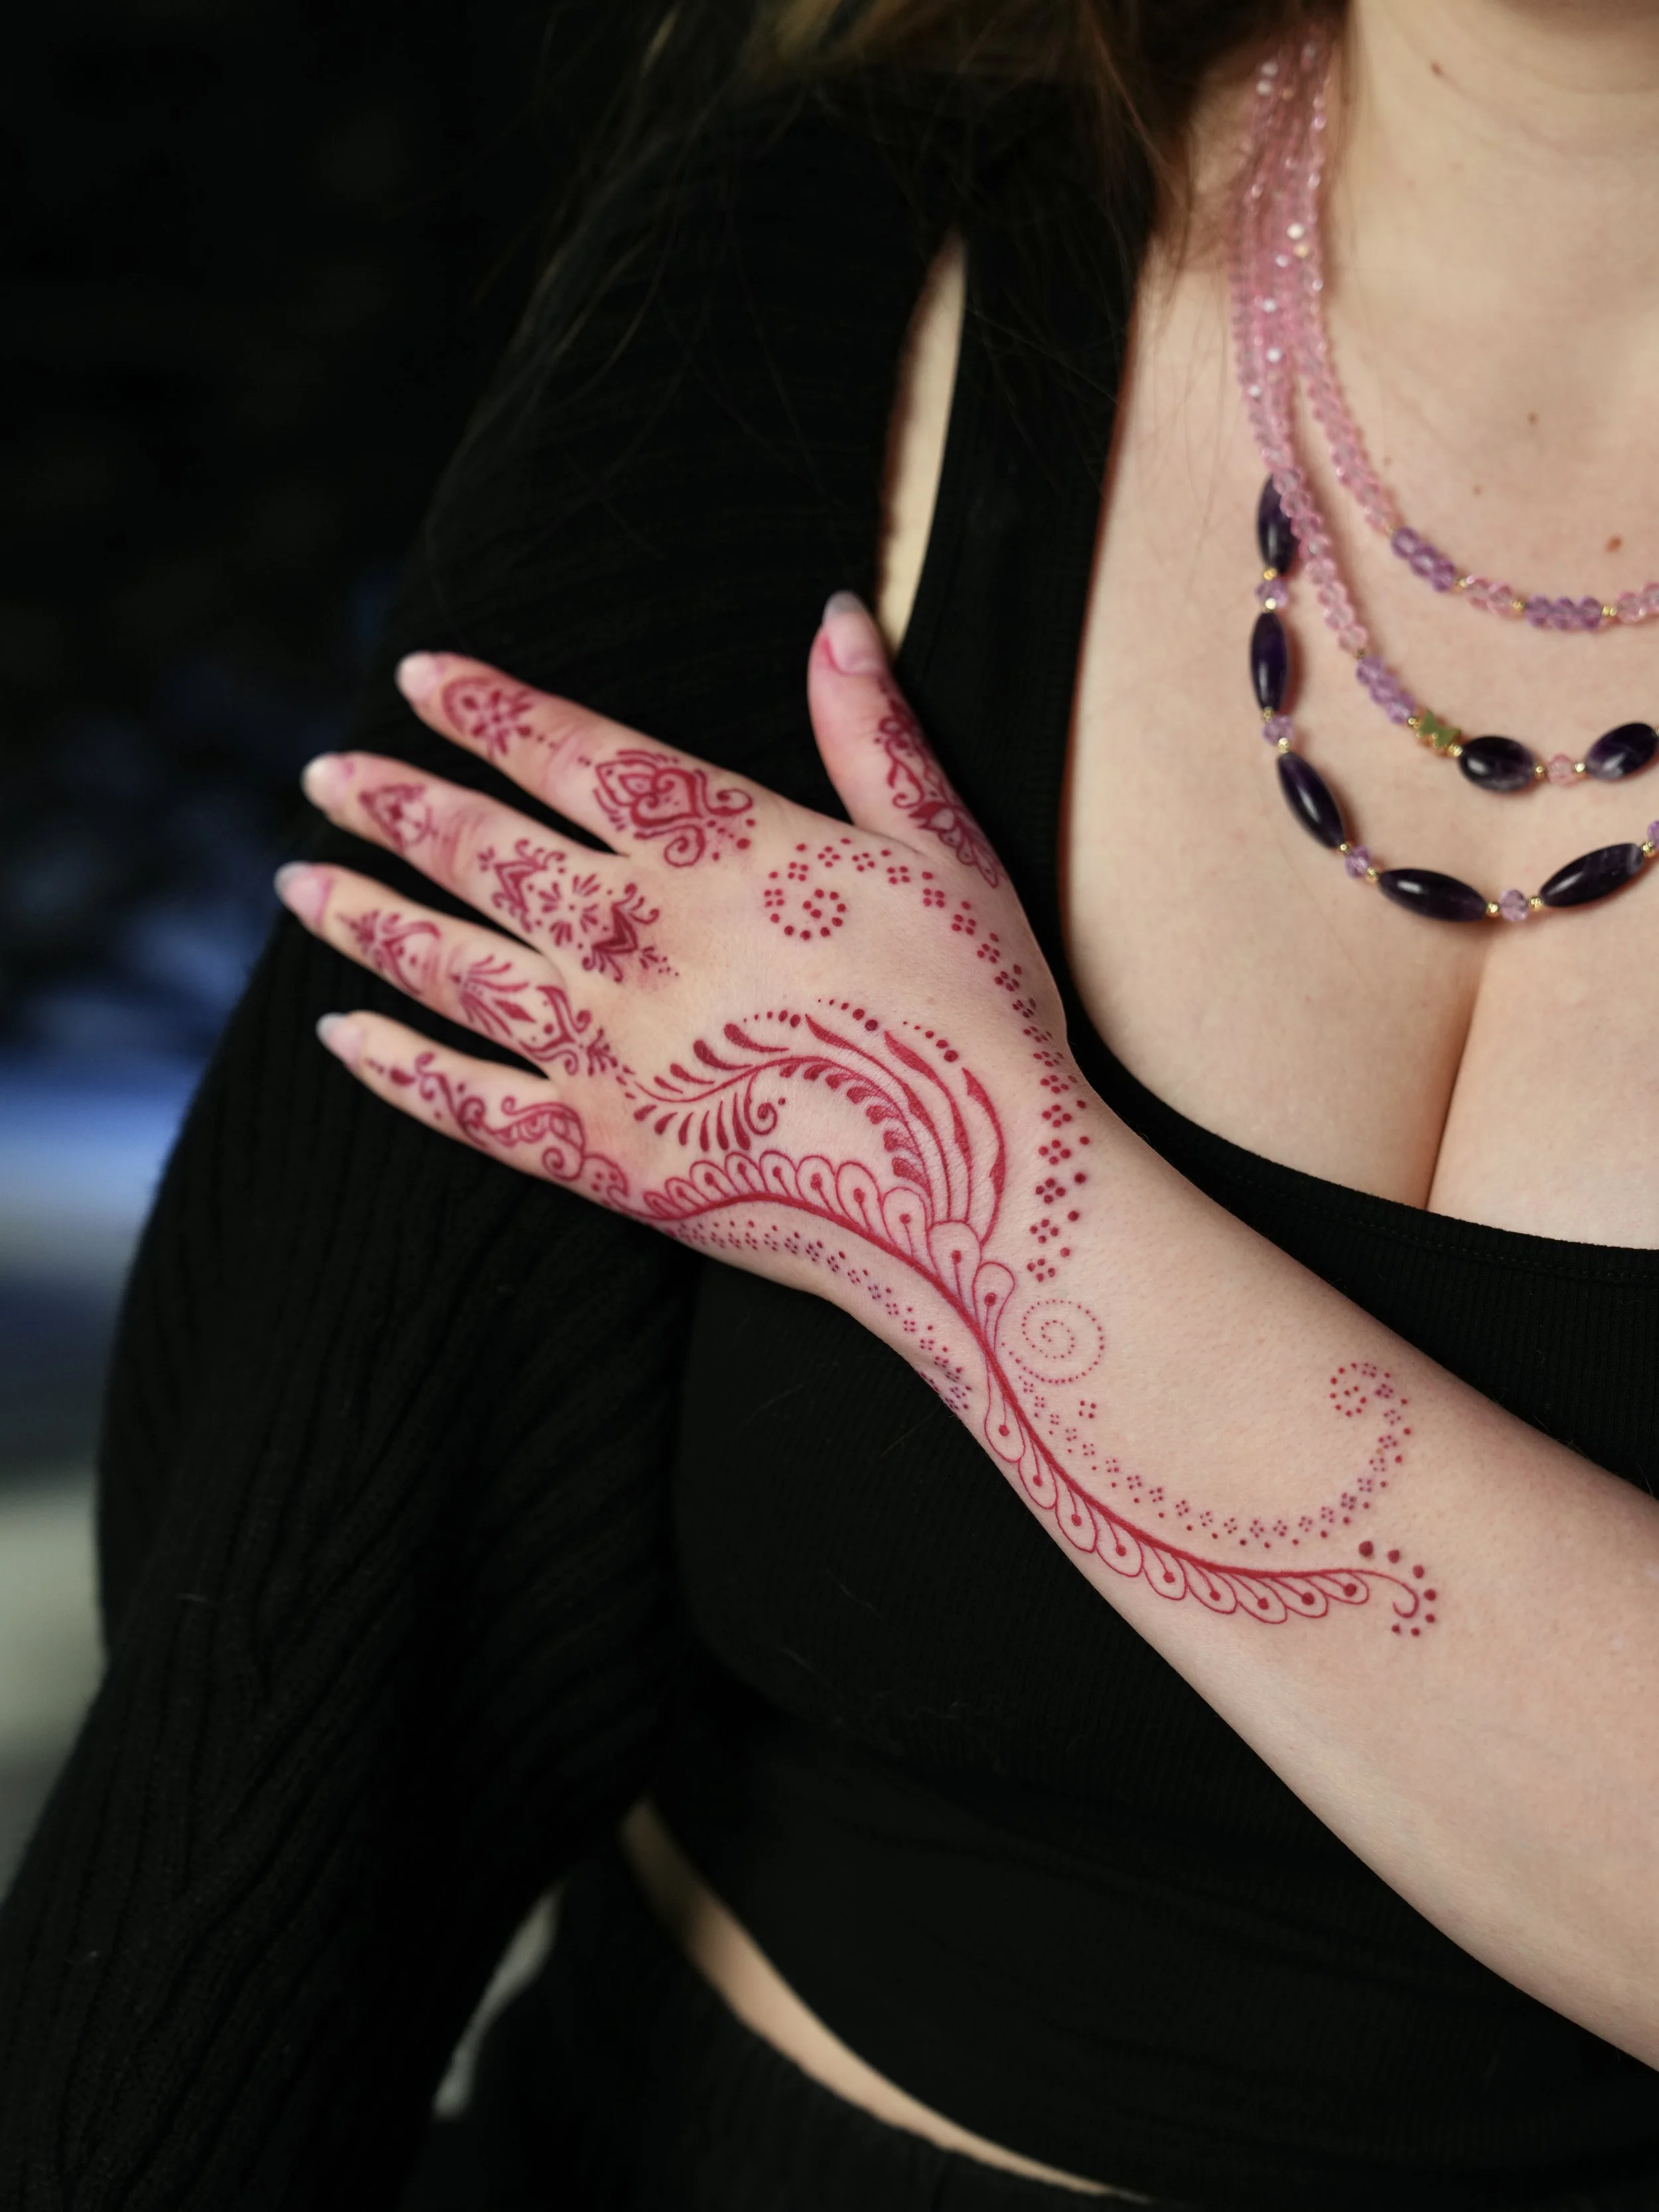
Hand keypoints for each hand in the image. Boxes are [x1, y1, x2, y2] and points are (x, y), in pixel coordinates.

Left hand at [277, 596, 1429, 1633]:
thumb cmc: (980, 1014)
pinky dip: (401, 1069)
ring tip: (303, 885)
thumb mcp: (940, 851)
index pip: (571, 751)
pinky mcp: (602, 1154)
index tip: (419, 676)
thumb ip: (871, 735)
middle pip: (484, 852)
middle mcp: (634, 939)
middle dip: (397, 806)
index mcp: (713, 852)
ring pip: (453, 968)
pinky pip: (472, 1104)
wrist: (978, 1191)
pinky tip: (344, 1037)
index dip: (490, 708)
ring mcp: (606, 1052)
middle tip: (323, 776)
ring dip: (371, 920)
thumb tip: (834, 614)